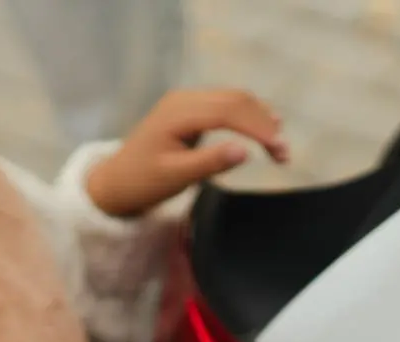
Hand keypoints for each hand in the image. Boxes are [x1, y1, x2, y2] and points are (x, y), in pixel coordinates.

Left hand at [84, 89, 289, 219]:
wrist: (115, 183)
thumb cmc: (142, 183)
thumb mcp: (175, 178)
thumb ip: (210, 163)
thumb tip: (245, 151)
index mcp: (180, 113)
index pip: (229, 111)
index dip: (258, 128)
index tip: (279, 149)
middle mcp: (184, 99)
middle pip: (235, 100)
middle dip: (263, 123)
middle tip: (284, 154)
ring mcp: (186, 102)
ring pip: (232, 100)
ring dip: (258, 119)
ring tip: (279, 145)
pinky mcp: (189, 111)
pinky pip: (223, 106)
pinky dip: (246, 117)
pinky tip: (263, 128)